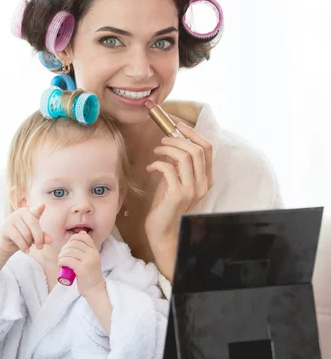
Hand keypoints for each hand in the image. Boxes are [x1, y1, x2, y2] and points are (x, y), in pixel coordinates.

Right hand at [0, 203, 52, 255]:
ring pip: (26, 232)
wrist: (8, 243)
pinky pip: (18, 238)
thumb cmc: (24, 236)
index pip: (36, 210)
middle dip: (39, 237)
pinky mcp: (6, 228)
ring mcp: (12, 219)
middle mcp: (20, 212)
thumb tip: (51, 240)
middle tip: (40, 247)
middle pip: (33, 224)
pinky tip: (26, 251)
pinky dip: (23, 246)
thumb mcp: (35, 235)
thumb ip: (43, 236)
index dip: (39, 208)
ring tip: (28, 246)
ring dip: (29, 242)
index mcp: (29, 211)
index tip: (43, 205)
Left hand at [57, 231, 103, 296]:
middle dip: (65, 248)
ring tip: (60, 260)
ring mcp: (88, 260)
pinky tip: (60, 264)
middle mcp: (92, 253)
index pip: (83, 237)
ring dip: (61, 255)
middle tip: (62, 255)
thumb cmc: (89, 274)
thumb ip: (86, 247)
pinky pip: (68, 260)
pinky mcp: (82, 268)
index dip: (73, 239)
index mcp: (94, 250)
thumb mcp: (91, 258)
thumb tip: (81, 233)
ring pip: (69, 251)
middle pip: (74, 243)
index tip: (68, 246)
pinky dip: (61, 261)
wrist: (94, 289)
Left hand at [145, 121, 212, 249]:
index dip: (193, 134)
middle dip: (177, 139)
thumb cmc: (166, 206)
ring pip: (185, 156)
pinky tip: (150, 167)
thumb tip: (171, 142)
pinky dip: (157, 163)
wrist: (162, 232)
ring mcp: (192, 190)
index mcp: (206, 180)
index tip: (178, 127)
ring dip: (167, 149)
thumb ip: (178, 165)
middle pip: (197, 149)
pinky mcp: (177, 195)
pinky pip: (168, 169)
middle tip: (162, 141)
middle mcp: (203, 184)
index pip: (208, 149)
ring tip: (156, 152)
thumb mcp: (175, 181)